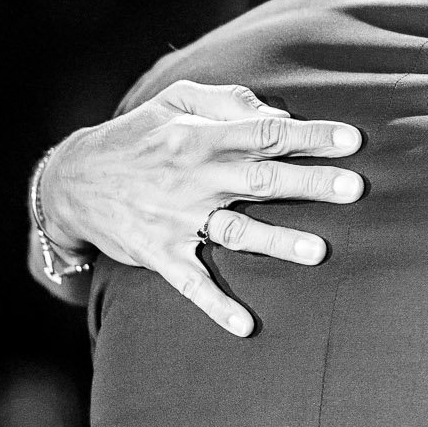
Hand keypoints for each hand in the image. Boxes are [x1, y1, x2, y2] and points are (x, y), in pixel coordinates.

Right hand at [42, 81, 363, 336]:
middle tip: (356, 188)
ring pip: (237, 231)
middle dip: (310, 182)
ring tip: (320, 252)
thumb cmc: (135, 136)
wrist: (71, 182)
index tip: (353, 140)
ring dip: (279, 241)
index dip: (310, 135)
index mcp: (200, 137)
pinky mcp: (161, 254)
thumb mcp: (173, 101)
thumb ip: (226, 100)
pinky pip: (192, 284)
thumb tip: (276, 113)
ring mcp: (178, 220)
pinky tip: (246, 326)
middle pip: (262, 179)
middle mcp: (194, 179)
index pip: (266, 132)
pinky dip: (217, 306)